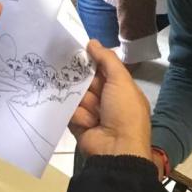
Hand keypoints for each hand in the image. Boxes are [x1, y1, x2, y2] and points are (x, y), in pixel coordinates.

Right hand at [69, 40, 152, 162]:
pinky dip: (76, 115)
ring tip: (87, 104)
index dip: (91, 62)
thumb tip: (92, 42)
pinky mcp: (80, 126)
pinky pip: (71, 113)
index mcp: (121, 90)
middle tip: (67, 69)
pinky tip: (86, 120)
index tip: (76, 50)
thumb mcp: (121, 81)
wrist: (117, 149)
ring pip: (78, 97)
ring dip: (80, 99)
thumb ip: (107, 60)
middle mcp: (108, 101)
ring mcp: (93, 114)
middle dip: (80, 78)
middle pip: (87, 82)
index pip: (103, 71)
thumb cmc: (124, 112)